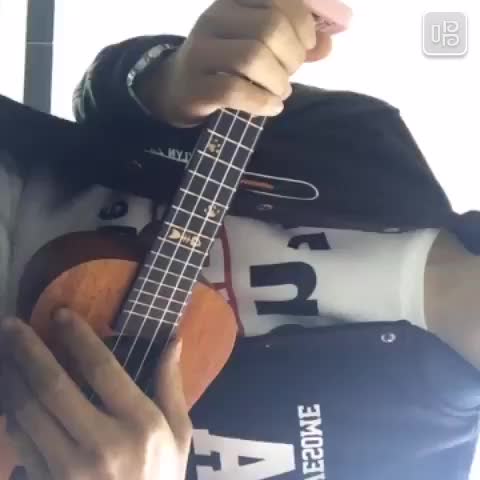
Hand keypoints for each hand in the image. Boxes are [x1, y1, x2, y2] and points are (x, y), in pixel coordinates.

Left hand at [0, 310, 191, 479]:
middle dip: (27, 351)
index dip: (78, 338)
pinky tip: (10, 396)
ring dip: (11, 379)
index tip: (60, 314)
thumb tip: (172, 338)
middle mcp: (102, 444)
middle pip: (53, 388)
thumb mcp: (179, 433)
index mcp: (140, 424)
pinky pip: (20, 445)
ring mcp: (69, 470)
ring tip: (4, 353)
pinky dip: (11, 416)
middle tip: (10, 324)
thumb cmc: (161, 479)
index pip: (102, 369)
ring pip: (27, 415)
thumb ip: (170, 385)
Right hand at [137, 0, 331, 126]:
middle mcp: (214, 19)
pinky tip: (271, 108)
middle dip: (292, 56)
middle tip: (291, 73)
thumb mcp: (258, 45)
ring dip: (278, 81)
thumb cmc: (225, 65)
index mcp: (233, 1)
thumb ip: (293, 42)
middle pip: (270, 27)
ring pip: (253, 57)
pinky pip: (234, 90)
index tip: (307, 44)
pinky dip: (262, 103)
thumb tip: (327, 45)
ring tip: (280, 92)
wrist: (177, 91)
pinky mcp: (195, 86)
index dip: (303, 21)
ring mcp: (200, 52)